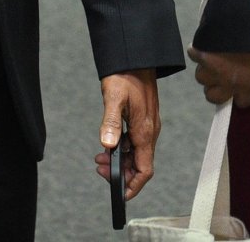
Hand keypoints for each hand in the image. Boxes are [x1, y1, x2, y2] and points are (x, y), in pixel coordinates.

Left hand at [93, 68, 158, 199]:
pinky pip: (135, 143)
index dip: (133, 186)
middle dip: (121, 173)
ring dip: (120, 161)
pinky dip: (122, 149)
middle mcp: (149, 131)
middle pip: (140, 165)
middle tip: (100, 168)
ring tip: (100, 157)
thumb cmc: (126, 75)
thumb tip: (107, 145)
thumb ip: (111, 122)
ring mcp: (147, 125)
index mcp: (145, 130)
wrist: (136, 57)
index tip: (119, 194)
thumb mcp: (114, 98)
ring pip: (137, 154)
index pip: (145, 170)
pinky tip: (109, 144)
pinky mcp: (142, 119)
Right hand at [187, 46, 249, 107]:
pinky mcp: (200, 51)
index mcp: (248, 85)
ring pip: (201, 77)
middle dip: (217, 88)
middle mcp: (227, 81)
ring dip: (207, 69)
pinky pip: (193, 55)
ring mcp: (211, 67)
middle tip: (223, 75)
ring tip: (214, 58)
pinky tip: (206, 43)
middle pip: (213, 96)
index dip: (241, 93)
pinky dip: (197, 50)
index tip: (242, 84)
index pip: (241, 102)